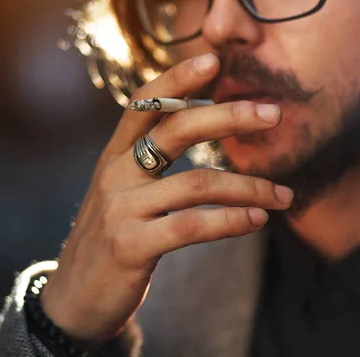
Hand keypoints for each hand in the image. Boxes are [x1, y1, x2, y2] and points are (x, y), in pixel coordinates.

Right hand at [39, 54, 292, 347]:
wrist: (75, 299)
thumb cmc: (114, 237)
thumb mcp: (123, 191)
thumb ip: (150, 160)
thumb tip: (203, 124)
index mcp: (114, 155)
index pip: (145, 103)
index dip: (177, 78)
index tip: (214, 59)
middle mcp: (114, 173)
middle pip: (176, 129)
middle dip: (229, 116)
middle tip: (273, 113)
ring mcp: (120, 209)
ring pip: (198, 184)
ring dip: (250, 187)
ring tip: (284, 196)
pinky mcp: (130, 245)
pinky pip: (192, 225)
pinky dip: (232, 221)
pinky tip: (257, 221)